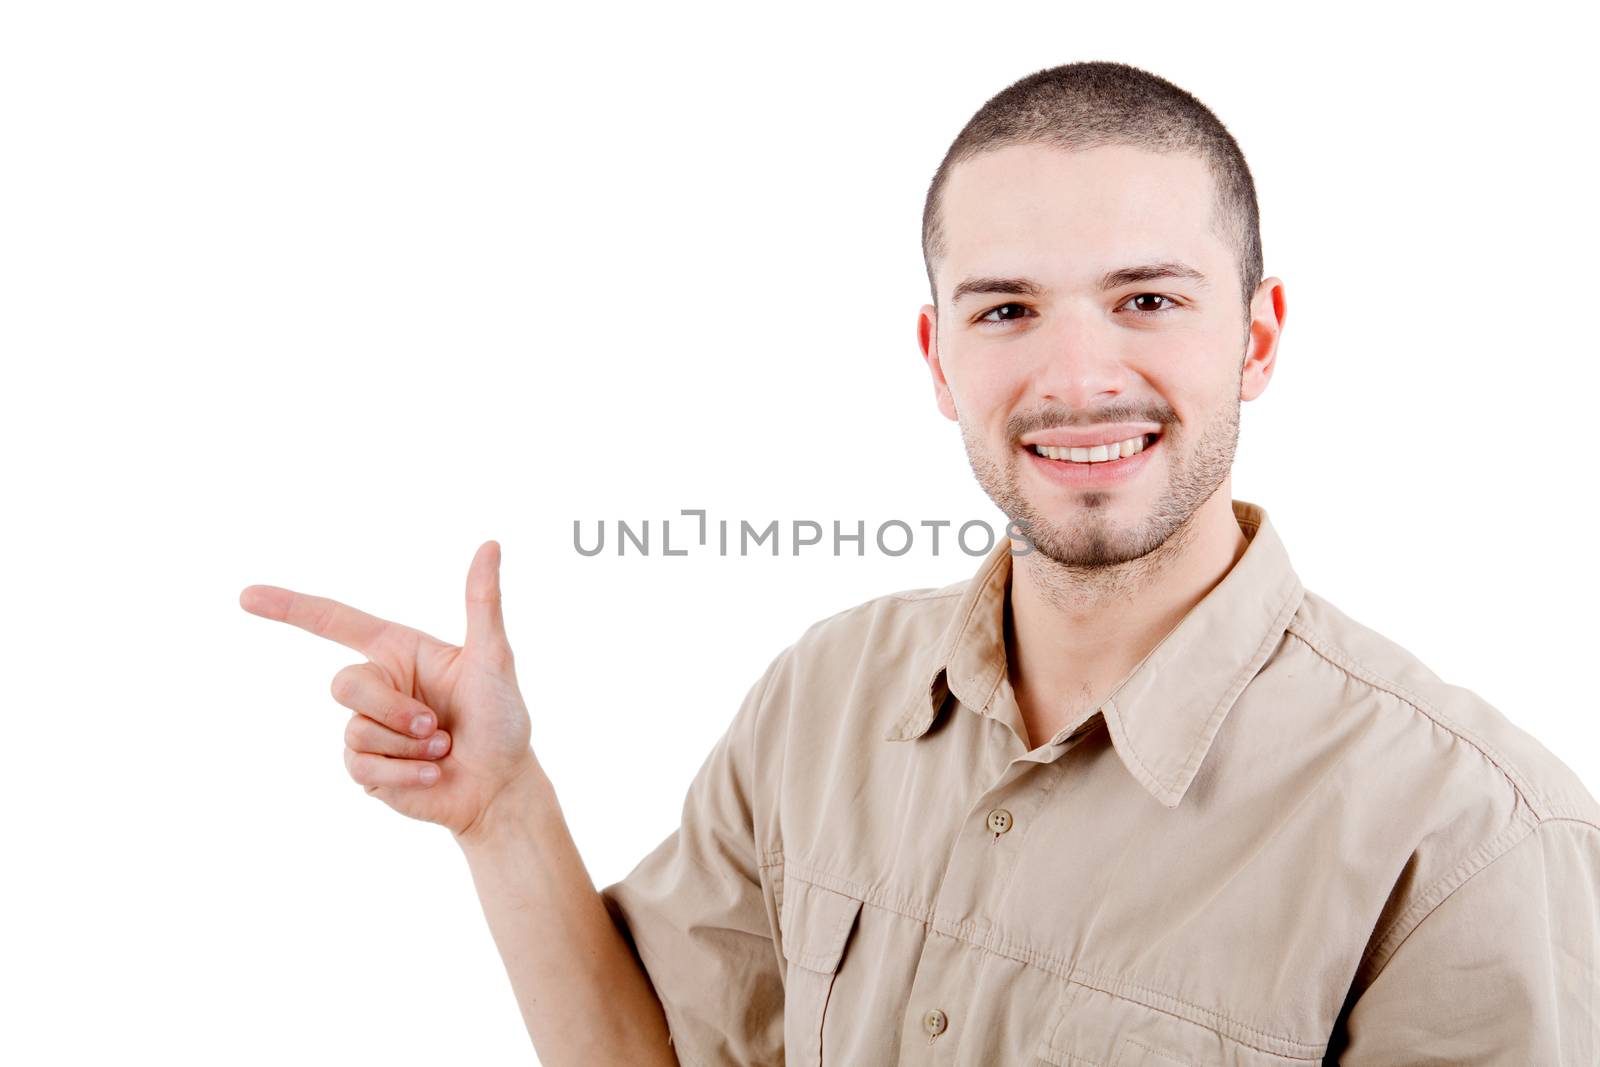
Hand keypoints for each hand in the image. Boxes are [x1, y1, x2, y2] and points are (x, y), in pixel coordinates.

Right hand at [239, 541, 536, 836]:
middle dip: (394, 709)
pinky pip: (360, 766)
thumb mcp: (494, 658)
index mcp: (398, 651)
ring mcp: (369, 729)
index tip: (247, 596)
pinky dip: (402, 773)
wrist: (501, 785)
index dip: (290, 608)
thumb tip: (491, 544)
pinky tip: (431, 776)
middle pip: (344, 684)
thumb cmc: (503, 718)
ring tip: (442, 749)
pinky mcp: (367, 770)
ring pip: (355, 729)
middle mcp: (378, 685)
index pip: (335, 621)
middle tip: (437, 726)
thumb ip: (483, 603)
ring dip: (406, 745)